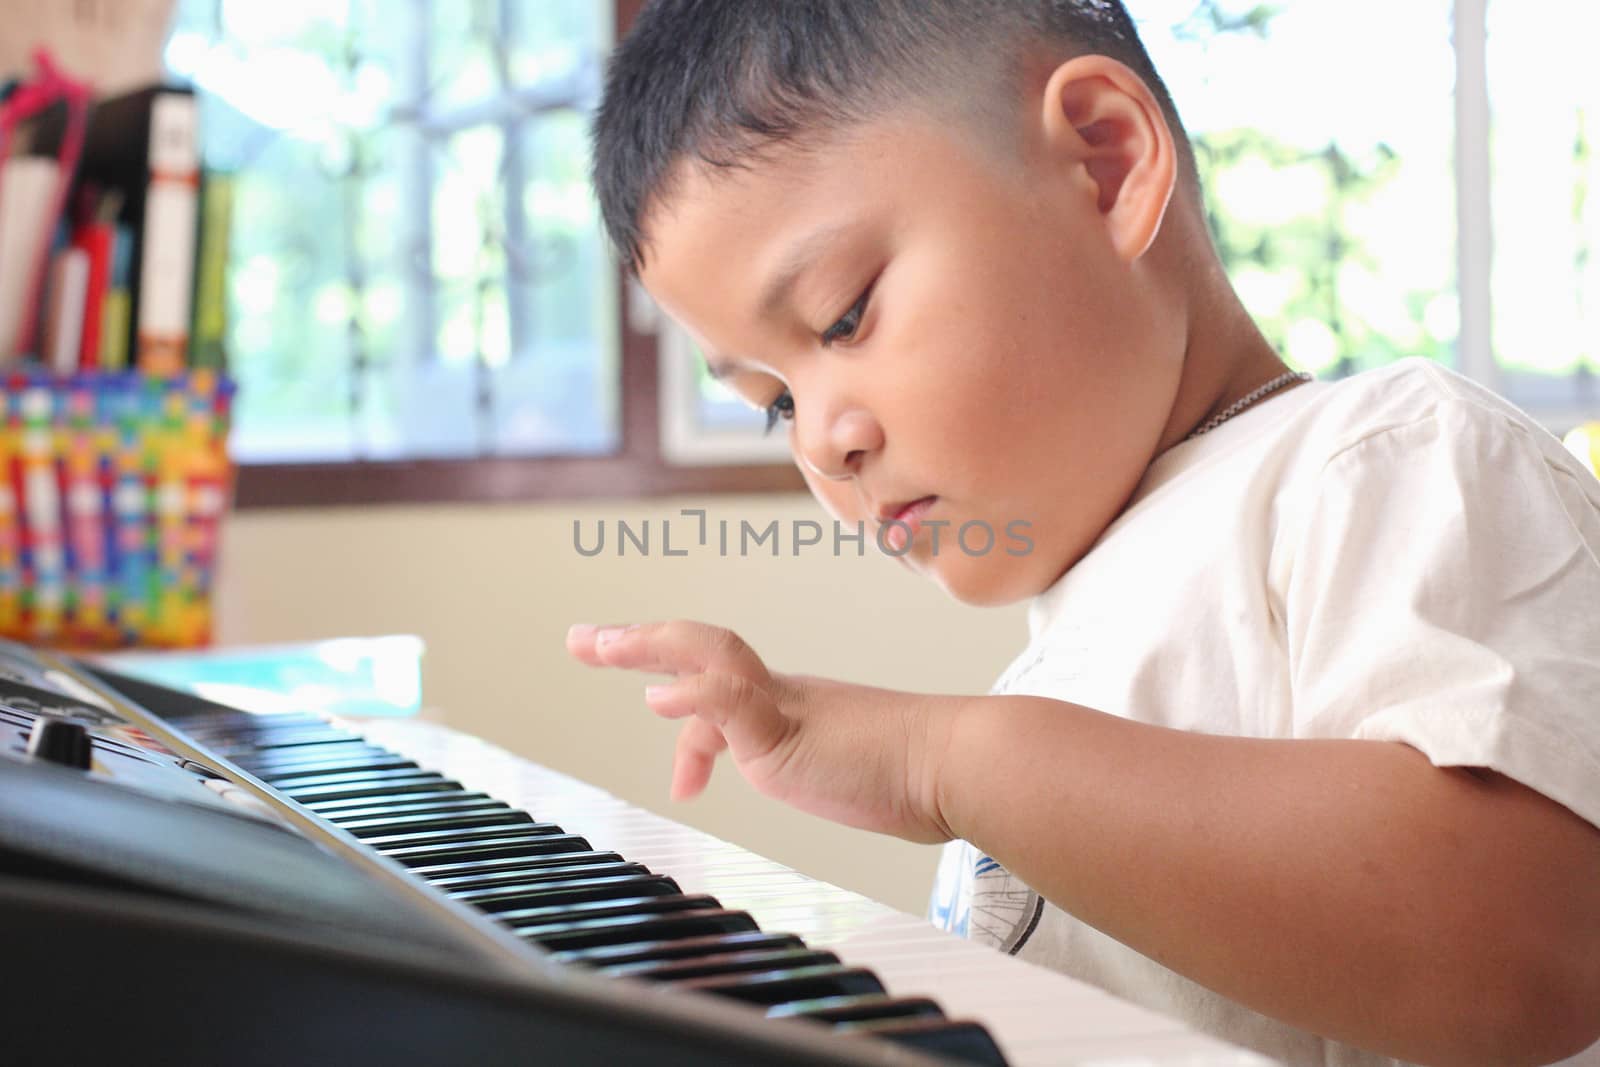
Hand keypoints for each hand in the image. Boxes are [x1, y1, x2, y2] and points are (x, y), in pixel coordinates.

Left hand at [566, 620, 958, 842]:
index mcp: (789, 707)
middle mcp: (780, 698)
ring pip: (707, 657)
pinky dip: (694, 698)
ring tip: (597, 645)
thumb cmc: (922, 775)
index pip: (719, 684)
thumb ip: (830, 769)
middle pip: (700, 649)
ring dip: (645, 646)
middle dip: (636, 641)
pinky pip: (734, 705)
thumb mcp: (853, 774)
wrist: (963, 763)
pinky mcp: (793, 733)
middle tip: (585, 639)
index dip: (676, 682)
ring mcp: (785, 711)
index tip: (643, 680)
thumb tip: (847, 780)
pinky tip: (661, 698)